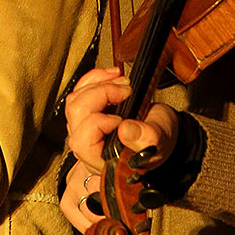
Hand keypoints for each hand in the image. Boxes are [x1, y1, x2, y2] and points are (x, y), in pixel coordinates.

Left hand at [60, 67, 178, 223]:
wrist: (157, 136)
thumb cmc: (157, 144)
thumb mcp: (160, 141)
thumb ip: (147, 138)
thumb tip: (126, 130)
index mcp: (102, 159)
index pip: (83, 140)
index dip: (102, 122)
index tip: (125, 116)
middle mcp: (87, 146)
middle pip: (76, 113)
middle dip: (100, 93)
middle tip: (124, 89)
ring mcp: (83, 129)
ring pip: (74, 100)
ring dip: (97, 83)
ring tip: (121, 81)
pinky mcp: (85, 114)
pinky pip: (78, 92)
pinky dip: (93, 79)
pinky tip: (110, 76)